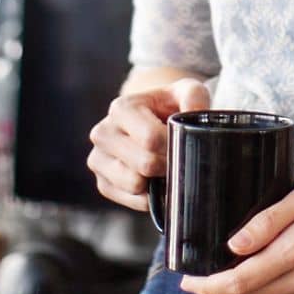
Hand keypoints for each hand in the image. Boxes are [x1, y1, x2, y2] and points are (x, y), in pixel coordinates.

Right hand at [85, 78, 209, 210]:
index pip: (150, 139)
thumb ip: (194, 96)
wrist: (151, 121)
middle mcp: (103, 133)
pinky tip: (154, 180)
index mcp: (120, 108)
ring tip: (165, 167)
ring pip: (135, 185)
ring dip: (157, 181)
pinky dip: (149, 196)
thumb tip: (196, 111)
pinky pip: (131, 200)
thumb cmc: (169, 106)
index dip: (173, 146)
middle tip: (178, 158)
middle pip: (144, 164)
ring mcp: (98, 160)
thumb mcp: (185, 92)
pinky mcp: (103, 183)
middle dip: (168, 165)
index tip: (183, 143)